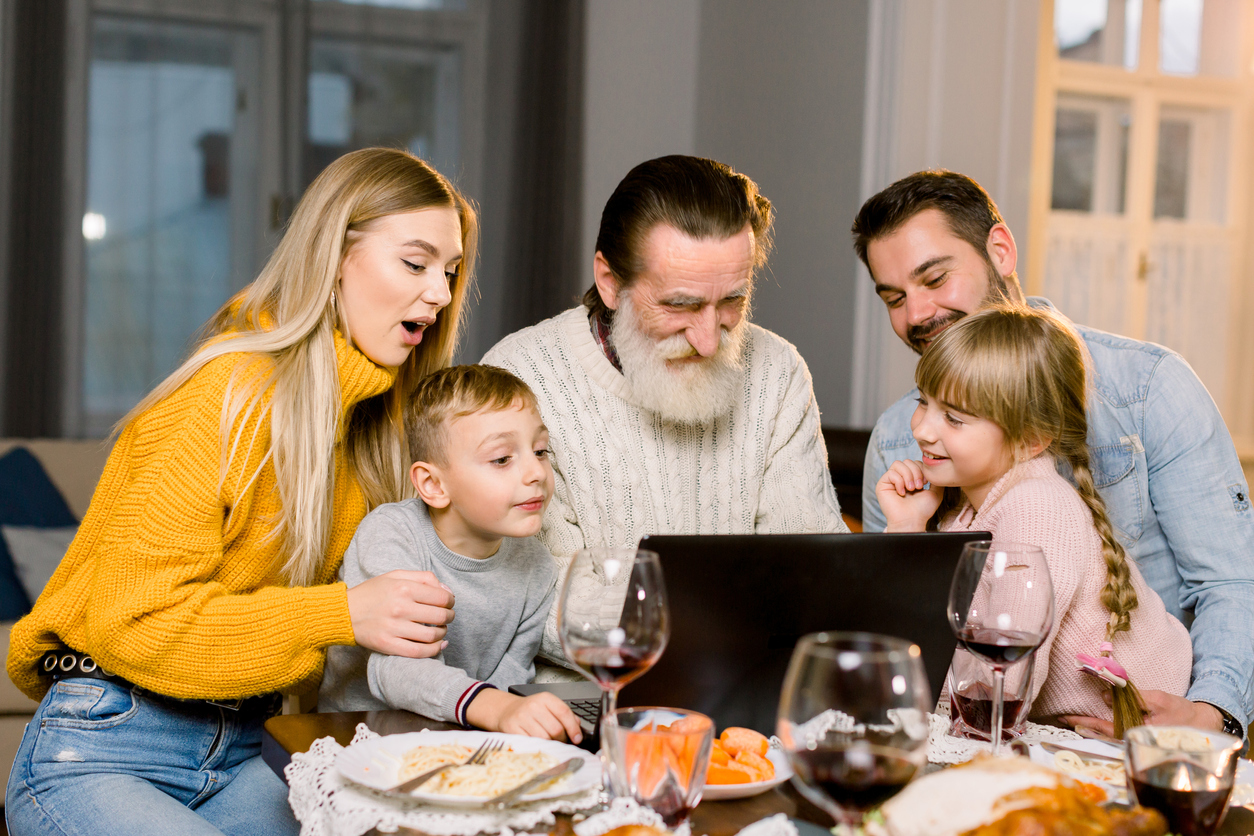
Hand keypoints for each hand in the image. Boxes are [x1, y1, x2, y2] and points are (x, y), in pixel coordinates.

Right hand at [346, 570, 454, 657]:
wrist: (343, 612)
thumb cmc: (371, 593)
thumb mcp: (395, 576)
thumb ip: (423, 578)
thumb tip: (447, 591)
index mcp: (404, 588)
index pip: (442, 597)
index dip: (450, 601)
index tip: (449, 603)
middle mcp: (400, 607)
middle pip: (440, 616)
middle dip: (449, 617)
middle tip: (447, 617)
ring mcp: (394, 628)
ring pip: (432, 635)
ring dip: (443, 634)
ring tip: (441, 630)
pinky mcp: (387, 645)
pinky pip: (418, 652)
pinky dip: (433, 650)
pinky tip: (438, 645)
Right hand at [466, 689, 582, 742]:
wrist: (505, 711)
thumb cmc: (529, 711)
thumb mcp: (547, 707)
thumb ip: (563, 715)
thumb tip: (577, 726)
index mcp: (545, 698)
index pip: (564, 712)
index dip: (573, 728)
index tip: (577, 738)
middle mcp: (533, 705)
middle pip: (556, 728)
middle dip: (562, 739)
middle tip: (561, 742)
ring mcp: (522, 717)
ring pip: (545, 738)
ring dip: (550, 745)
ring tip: (550, 743)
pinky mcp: (512, 729)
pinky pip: (531, 743)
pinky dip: (537, 747)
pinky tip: (539, 745)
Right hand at [876, 460, 942, 531]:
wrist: (912, 520)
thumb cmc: (922, 510)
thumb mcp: (935, 492)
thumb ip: (935, 479)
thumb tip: (935, 469)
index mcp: (911, 478)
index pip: (915, 462)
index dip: (921, 469)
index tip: (925, 483)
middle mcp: (900, 478)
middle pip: (907, 461)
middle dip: (915, 472)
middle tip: (918, 487)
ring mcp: (890, 481)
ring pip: (898, 464)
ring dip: (907, 476)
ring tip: (911, 489)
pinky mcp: (882, 485)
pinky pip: (891, 473)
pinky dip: (899, 482)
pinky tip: (902, 493)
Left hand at [1059, 691, 1223, 737]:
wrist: (1202, 724)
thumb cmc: (1180, 712)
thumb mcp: (1157, 700)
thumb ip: (1132, 698)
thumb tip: (1104, 697)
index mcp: (1137, 732)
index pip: (1103, 727)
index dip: (1084, 722)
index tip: (1065, 717)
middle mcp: (1134, 739)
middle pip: (1102, 734)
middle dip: (1082, 726)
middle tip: (1060, 718)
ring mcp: (1137, 740)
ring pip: (1107, 735)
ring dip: (1090, 727)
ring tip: (1071, 720)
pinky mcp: (1141, 737)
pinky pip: (1117, 734)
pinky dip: (1103, 728)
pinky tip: (1093, 723)